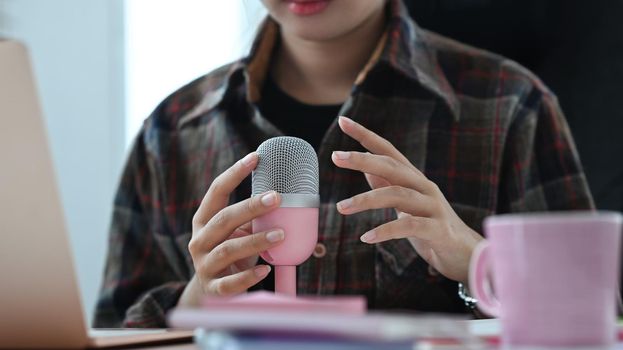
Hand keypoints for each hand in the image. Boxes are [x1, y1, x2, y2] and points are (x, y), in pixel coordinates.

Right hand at [178, 152, 284, 306]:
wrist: (213, 290)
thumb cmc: (233, 252)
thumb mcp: (239, 232)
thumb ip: (259, 220)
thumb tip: (302, 210)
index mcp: (204, 220)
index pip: (217, 191)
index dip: (234, 173)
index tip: (256, 157)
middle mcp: (199, 239)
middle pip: (224, 219)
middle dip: (251, 207)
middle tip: (276, 198)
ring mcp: (204, 264)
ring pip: (229, 249)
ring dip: (256, 240)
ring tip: (282, 234)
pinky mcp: (213, 288)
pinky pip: (230, 283)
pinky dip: (248, 277)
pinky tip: (266, 269)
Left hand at [331, 116, 482, 283]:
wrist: (467, 255)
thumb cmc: (432, 227)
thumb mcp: (407, 204)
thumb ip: (389, 185)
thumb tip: (365, 167)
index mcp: (414, 179)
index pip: (388, 151)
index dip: (366, 135)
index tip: (343, 121)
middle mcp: (424, 187)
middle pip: (392, 167)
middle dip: (363, 159)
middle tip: (336, 157)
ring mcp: (433, 206)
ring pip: (397, 195)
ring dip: (366, 200)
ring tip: (341, 207)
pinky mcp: (438, 229)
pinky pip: (409, 226)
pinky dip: (385, 230)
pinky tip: (366, 237)